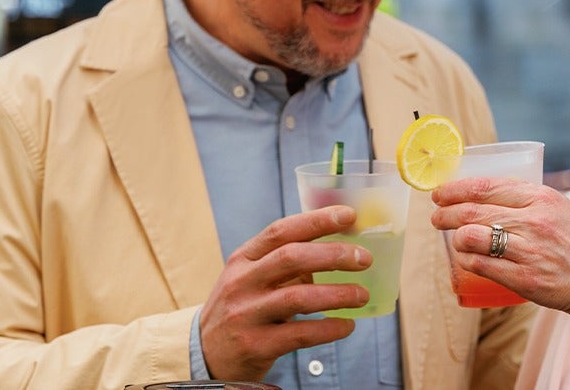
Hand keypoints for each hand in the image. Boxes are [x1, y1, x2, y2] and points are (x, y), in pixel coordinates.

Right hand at [199, 205, 371, 379]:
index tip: (348, 215)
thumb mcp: (252, 278)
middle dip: (333, 255)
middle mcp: (242, 282)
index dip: (316, 220)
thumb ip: (286, 263)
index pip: (281, 231)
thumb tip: (340, 249)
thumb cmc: (242, 308)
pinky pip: (299, 334)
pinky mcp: (255, 345)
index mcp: (244, 258)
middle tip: (364, 258)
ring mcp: (246, 314)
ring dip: (337, 294)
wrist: (205, 354)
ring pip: (298, 297)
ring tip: (362, 294)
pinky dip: (328, 328)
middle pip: (292, 258)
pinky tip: (347, 325)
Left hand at [431, 177, 569, 318]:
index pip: (485, 187)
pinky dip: (466, 259)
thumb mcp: (557, 206)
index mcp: (541, 197)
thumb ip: (525, 196)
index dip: (456, 189)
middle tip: (436, 216)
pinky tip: (464, 257)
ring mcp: (528, 251)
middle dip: (446, 212)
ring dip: (454, 236)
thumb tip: (484, 189)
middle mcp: (534, 221)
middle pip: (473, 211)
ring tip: (452, 237)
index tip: (441, 193)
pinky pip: (482, 265)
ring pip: (473, 237)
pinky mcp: (524, 278)